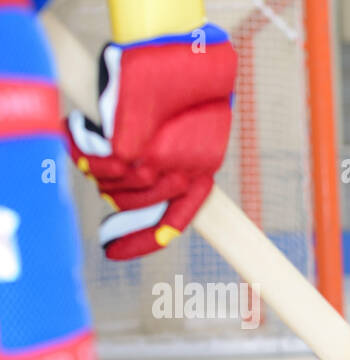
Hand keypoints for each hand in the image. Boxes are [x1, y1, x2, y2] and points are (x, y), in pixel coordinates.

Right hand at [65, 26, 236, 259]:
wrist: (185, 51)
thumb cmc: (185, 85)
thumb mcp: (190, 130)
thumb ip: (170, 159)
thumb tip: (134, 178)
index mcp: (202, 172)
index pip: (173, 221)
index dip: (141, 240)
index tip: (112, 252)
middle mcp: (183, 172)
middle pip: (134, 204)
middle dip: (113, 193)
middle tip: (102, 172)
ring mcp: (158, 159)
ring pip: (114, 185)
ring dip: (97, 167)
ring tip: (95, 138)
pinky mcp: (132, 142)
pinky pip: (95, 160)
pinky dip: (80, 144)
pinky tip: (80, 124)